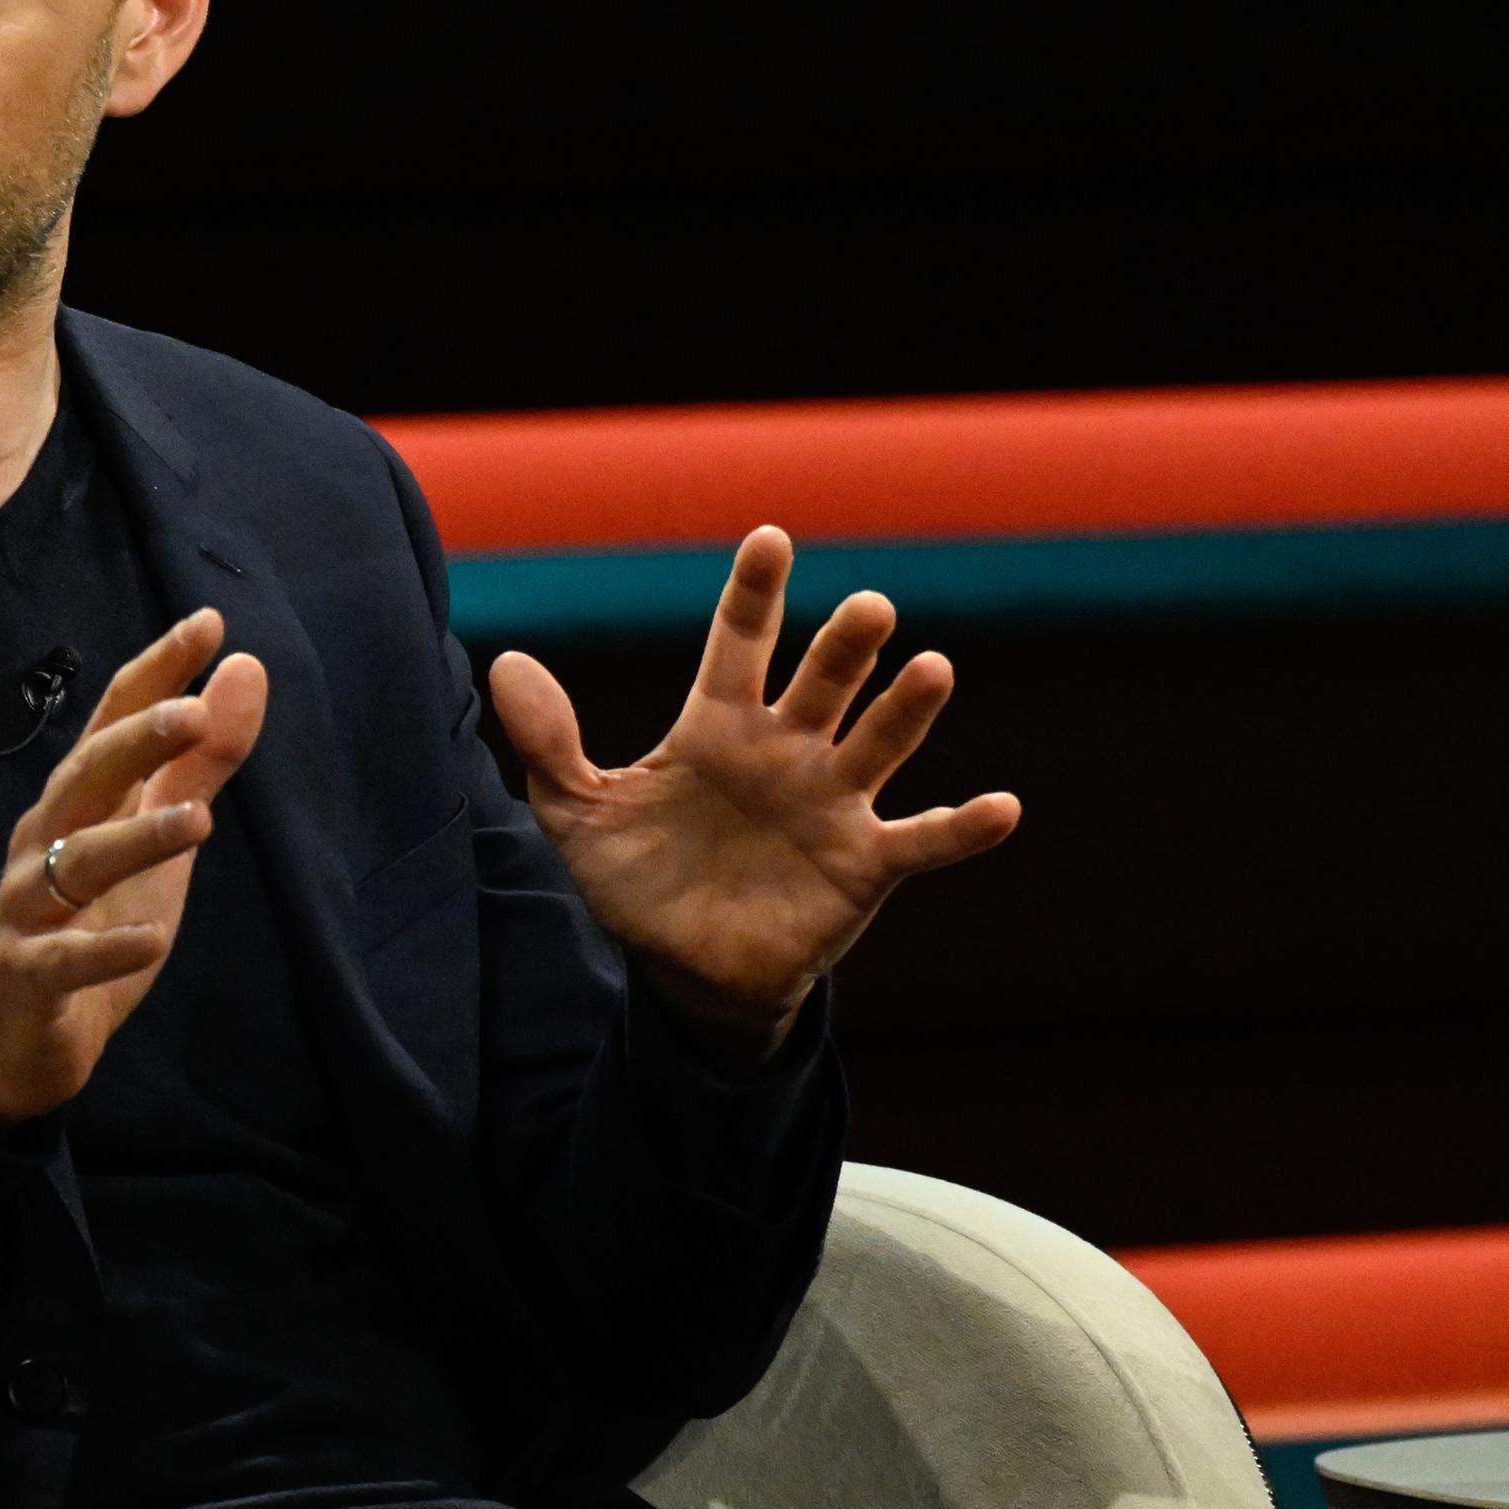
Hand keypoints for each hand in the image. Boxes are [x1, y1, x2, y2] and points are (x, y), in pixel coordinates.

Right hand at [0, 609, 268, 1122]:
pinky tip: (150, 941)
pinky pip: (64, 958)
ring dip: (134, 839)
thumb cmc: (90, 919)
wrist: (12, 1035)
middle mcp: (47, 839)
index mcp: (80, 800)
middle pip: (86, 777)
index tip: (208, 623)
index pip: (114, 720)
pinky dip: (105, 949)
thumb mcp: (158, 839)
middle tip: (194, 712)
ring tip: (197, 822)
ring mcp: (30, 906)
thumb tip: (245, 670)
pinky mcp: (28, 974)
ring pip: (76, 861)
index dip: (157, 672)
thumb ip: (201, 762)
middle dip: (135, 741)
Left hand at [488, 526, 1019, 1054]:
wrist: (681, 969)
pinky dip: (965, 827)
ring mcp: (831, 804)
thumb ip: (548, 741)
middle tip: (868, 608)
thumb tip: (505, 662)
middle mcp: (786, 751)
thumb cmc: (637, 880)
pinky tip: (1003, 807)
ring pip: (878, 743)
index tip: (770, 539)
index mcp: (718, 727)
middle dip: (845, 646)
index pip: (739, 645)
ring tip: (931, 667)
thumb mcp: (577, 812)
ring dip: (906, 710)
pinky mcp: (864, 865)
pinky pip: (923, 841)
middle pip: (822, 683)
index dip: (754, 596)